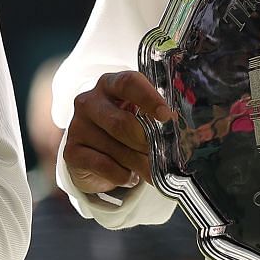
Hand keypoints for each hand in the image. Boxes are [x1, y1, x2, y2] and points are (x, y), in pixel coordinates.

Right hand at [62, 70, 171, 194]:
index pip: (128, 83)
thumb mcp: (141, 117)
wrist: (96, 157)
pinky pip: (104, 166)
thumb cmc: (127, 129)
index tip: (167, 116)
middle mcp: (89, 101)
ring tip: (150, 170)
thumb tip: (188, 132)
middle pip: (121, 122)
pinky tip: (129, 176)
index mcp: (110, 84)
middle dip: (146, 142)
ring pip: (115, 148)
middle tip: (163, 155)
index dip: (149, 98)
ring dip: (138, 163)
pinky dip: (123, 175)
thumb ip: (160, 119)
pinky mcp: (71, 151)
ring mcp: (77, 126)